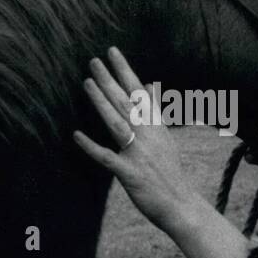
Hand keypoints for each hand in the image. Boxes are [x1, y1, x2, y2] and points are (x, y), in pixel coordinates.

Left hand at [73, 47, 201, 233]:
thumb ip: (155, 112)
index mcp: (156, 126)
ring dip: (101, 102)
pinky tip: (76, 135)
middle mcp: (149, 135)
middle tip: (93, 61)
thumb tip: (150, 85)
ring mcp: (139, 153)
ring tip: (87, 83)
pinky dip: (91, 146)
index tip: (113, 52)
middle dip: (109, 80)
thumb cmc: (170, 173)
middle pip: (126, 103)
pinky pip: (107, 157)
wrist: (180, 204)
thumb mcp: (166, 137)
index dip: (125, 71)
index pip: (140, 92)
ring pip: (117, 123)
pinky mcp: (130, 173)